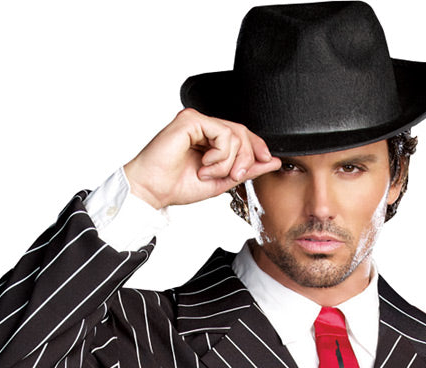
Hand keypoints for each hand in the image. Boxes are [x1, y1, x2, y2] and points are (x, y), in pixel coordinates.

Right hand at [123, 107, 281, 209]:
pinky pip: (223, 133)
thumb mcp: (221, 181)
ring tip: (209, 173)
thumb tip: (272, 161)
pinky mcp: (191, 119)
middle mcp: (204, 126)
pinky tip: (204, 164)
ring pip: (235, 134)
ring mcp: (197, 120)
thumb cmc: (177, 186)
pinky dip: (219, 155)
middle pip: (242, 132)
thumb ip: (245, 170)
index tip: (267, 161)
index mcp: (209, 138)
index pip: (242, 135)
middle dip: (245, 159)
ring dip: (228, 161)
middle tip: (232, 176)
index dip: (258, 147)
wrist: (153, 191)